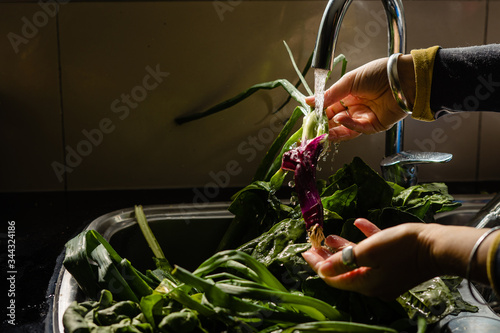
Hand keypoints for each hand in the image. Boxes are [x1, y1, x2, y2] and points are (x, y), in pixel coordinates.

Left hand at [302, 219, 431, 299]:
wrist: (437, 246)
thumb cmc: (402, 247)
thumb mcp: (368, 252)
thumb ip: (343, 261)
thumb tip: (322, 270)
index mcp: (365, 284)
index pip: (334, 278)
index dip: (317, 264)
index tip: (305, 251)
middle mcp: (374, 283)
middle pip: (343, 270)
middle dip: (327, 256)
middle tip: (314, 244)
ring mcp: (385, 274)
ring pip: (358, 260)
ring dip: (344, 247)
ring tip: (330, 235)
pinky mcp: (395, 264)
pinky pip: (374, 252)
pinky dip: (365, 239)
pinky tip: (359, 223)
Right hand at [305, 56, 413, 141]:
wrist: (403, 79)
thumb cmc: (379, 74)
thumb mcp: (349, 81)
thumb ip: (329, 94)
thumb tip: (310, 101)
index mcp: (349, 94)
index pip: (330, 107)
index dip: (319, 112)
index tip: (309, 115)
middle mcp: (356, 107)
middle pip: (335, 120)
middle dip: (324, 125)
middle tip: (313, 127)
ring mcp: (364, 117)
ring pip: (345, 129)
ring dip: (333, 130)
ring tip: (323, 129)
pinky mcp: (374, 126)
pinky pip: (357, 128)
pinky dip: (347, 125)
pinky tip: (340, 119)